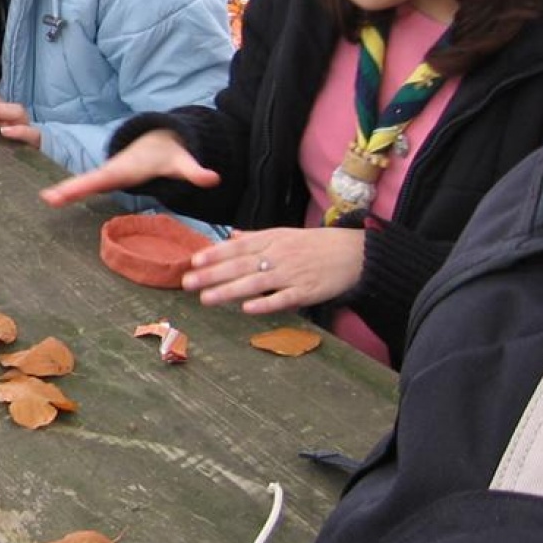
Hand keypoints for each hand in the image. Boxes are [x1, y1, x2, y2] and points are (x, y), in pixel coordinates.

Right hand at [40, 129, 217, 207]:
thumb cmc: (169, 155)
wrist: (159, 141)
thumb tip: (213, 178)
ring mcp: (107, 175)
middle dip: (69, 188)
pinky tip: (54, 199)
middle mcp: (112, 171)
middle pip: (88, 182)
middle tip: (48, 198)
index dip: (85, 186)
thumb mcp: (181, 163)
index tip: (67, 191)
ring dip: (65, 191)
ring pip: (83, 184)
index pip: (103, 179)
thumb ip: (195, 172)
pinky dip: (70, 192)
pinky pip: (86, 187)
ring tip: (47, 199)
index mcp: (126, 169)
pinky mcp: (105, 180)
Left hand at [183, 226, 365, 314]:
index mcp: (272, 239)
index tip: (193, 261)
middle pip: (240, 265)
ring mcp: (292, 274)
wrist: (354, 252)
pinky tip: (246, 309)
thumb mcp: (285, 234)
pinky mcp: (306, 291)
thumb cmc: (315, 244)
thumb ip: (256, 238)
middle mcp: (278, 255)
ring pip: (255, 282)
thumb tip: (231, 236)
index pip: (237, 247)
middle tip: (187, 282)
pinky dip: (265, 303)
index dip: (215, 254)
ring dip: (229, 291)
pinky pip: (282, 299)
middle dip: (212, 274)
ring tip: (206, 299)